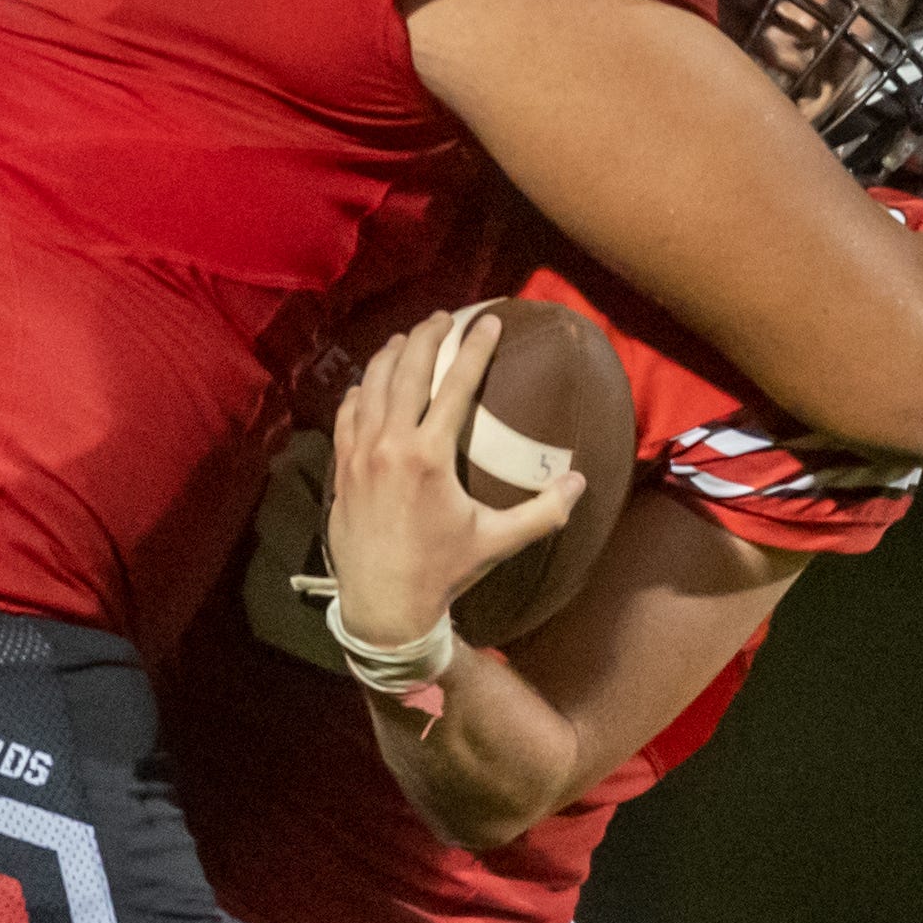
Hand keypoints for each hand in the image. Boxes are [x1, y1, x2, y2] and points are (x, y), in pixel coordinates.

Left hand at [329, 312, 584, 646]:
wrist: (383, 606)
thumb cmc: (442, 572)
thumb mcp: (497, 542)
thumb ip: (543, 511)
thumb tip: (580, 481)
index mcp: (429, 456)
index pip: (455, 385)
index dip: (474, 348)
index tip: (488, 322)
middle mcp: (390, 444)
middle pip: (408, 370)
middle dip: (428, 335)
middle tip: (445, 317)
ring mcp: (359, 454)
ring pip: (372, 384)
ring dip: (392, 355)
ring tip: (409, 338)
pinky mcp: (341, 467)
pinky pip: (347, 414)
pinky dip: (361, 390)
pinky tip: (370, 383)